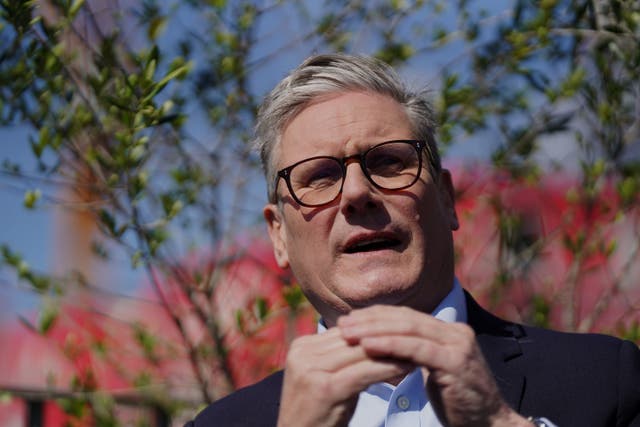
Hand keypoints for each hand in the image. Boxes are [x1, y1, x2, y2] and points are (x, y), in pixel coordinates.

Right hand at [277, 327, 412, 426]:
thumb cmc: (319, 413)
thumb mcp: (329, 378)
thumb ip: (345, 357)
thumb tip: (380, 338)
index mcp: (302, 346)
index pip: (346, 330)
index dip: (376, 329)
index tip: (404, 329)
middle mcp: (303, 353)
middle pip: (354, 339)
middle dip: (386, 338)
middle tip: (415, 336)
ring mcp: (311, 370)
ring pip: (361, 353)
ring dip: (391, 351)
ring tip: (416, 350)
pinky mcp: (324, 388)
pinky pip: (363, 372)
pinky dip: (387, 368)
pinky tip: (406, 368)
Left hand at [338, 305, 530, 426]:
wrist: (488, 424)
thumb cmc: (455, 400)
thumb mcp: (431, 369)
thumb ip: (413, 352)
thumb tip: (379, 341)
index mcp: (448, 331)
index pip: (406, 316)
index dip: (376, 315)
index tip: (349, 319)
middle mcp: (455, 332)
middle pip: (405, 319)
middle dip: (371, 320)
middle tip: (342, 324)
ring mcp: (458, 345)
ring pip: (409, 330)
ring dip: (375, 330)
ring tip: (349, 334)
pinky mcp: (455, 362)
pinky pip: (417, 350)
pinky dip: (390, 345)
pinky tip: (368, 346)